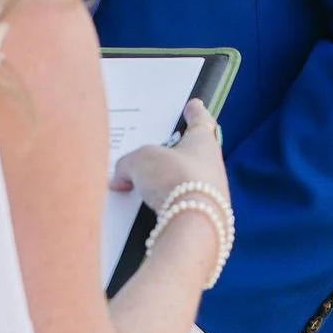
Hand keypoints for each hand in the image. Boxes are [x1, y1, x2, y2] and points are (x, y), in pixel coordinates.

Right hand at [116, 100, 229, 224]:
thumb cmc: (174, 179)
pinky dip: (166, 204)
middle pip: (193, 153)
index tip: (194, 105)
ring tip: (141, 184)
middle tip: (156, 148)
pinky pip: (181, 204)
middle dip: (175, 152)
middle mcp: (212, 166)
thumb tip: (120, 176)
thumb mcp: (141, 161)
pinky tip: (147, 209)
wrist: (193, 226)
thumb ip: (128, 164)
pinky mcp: (203, 217)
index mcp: (203, 142)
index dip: (194, 112)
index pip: (201, 120)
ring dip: (168, 182)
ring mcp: (211, 194)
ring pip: (186, 181)